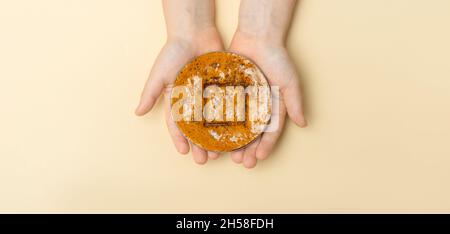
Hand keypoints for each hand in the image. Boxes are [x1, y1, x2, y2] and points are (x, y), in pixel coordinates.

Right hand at [135, 0, 222, 164]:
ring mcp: (209, 95)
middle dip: (200, 144)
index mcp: (177, 100)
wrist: (194, 31)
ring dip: (216, 138)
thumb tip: (137, 113)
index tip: (184, 153)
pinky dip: (231, 119)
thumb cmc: (173, 51)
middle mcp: (193, 101)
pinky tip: (236, 132)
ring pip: (214, 122)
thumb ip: (150, 93)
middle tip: (205, 160)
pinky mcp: (223, 87)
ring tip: (221, 152)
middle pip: (197, 128)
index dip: (180, 139)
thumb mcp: (159, 74)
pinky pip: (228, 106)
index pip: (177, 124)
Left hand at [228, 0, 306, 168]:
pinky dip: (216, 123)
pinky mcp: (227, 92)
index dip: (265, 146)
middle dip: (246, 150)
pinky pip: (221, 110)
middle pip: (251, 134)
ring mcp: (241, 100)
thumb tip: (303, 124)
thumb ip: (294, 102)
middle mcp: (256, 107)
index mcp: (272, 107)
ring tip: (224, 155)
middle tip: (240, 163)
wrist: (257, 35)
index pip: (270, 131)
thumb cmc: (276, 57)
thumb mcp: (289, 80)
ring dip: (230, 142)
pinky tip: (211, 135)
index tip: (258, 159)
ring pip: (234, 126)